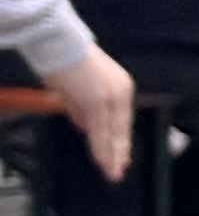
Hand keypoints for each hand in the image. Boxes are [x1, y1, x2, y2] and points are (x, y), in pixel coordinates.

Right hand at [46, 42, 132, 182]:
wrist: (59, 43)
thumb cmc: (65, 62)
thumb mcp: (79, 88)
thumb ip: (83, 108)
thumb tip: (84, 127)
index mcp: (121, 87)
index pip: (123, 120)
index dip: (121, 140)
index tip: (123, 156)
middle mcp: (121, 93)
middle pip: (121, 129)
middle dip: (119, 152)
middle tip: (119, 171)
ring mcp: (111, 99)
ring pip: (112, 134)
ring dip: (110, 154)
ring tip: (112, 172)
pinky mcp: (98, 103)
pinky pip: (100, 133)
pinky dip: (101, 149)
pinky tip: (103, 162)